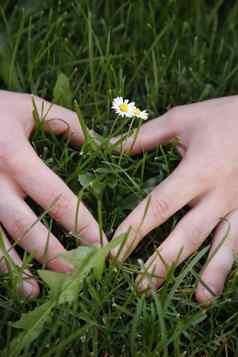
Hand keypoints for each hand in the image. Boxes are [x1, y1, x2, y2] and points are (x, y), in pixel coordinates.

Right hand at [0, 90, 105, 296]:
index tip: (102, 243)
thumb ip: (69, 124)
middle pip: (25, 226)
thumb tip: (106, 143)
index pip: (55, 196)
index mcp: (14, 156)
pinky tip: (8, 275)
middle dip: (52, 253)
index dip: (80, 223)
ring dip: (15, 269)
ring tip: (36, 291)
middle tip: (77, 274)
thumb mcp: (28, 108)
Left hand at [112, 96, 237, 304]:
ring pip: (222, 246)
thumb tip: (107, 145)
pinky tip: (225, 281)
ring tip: (197, 301)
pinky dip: (231, 263)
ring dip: (208, 274)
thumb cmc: (224, 116)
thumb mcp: (183, 119)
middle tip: (141, 287)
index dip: (135, 229)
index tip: (114, 250)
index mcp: (197, 171)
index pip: (159, 206)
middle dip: (164, 263)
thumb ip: (144, 136)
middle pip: (187, 235)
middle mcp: (219, 195)